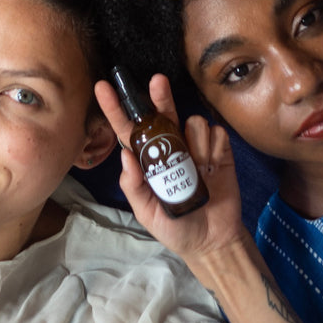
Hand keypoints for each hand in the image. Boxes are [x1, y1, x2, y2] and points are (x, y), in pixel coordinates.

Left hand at [95, 73, 249, 261]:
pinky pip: (216, 133)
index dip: (116, 108)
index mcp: (148, 159)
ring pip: (193, 122)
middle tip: (158, 81)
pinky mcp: (219, 149)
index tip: (103, 86)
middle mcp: (170, 146)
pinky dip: (214, 149)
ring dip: (196, 143)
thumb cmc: (175, 227)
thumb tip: (124, 156)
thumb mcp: (147, 214)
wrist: (213, 241)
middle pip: (162, 112)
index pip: (128, 129)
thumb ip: (134, 187)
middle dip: (160, 95)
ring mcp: (195, 146)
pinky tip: (213, 167)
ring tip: (199, 169)